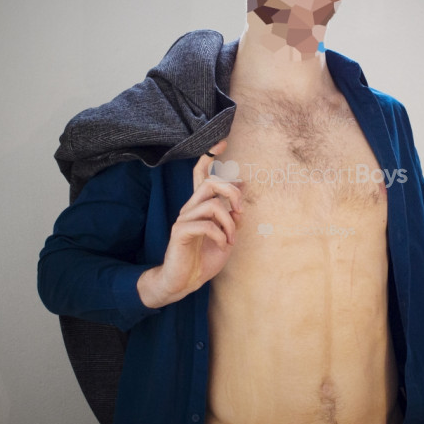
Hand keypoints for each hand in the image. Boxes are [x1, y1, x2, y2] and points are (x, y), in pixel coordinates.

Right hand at [140, 139, 242, 306]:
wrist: (185, 281)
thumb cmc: (205, 257)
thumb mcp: (227, 234)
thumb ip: (233, 212)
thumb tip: (243, 185)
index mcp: (200, 206)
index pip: (201, 175)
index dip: (208, 157)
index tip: (221, 142)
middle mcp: (190, 208)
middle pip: (210, 184)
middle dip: (231, 193)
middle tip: (241, 212)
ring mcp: (183, 219)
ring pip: (212, 205)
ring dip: (229, 223)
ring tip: (231, 239)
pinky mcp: (180, 233)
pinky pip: (206, 225)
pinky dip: (221, 235)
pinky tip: (223, 245)